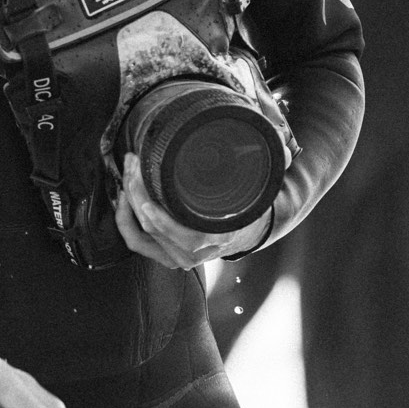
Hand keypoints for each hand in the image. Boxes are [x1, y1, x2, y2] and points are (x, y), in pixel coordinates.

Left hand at [115, 152, 269, 270]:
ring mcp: (176, 258)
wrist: (241, 231)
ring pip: (140, 231)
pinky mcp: (163, 255)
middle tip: (133, 159)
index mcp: (215, 238)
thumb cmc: (244, 206)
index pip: (175, 227)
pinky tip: (123, 195)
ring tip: (128, 170)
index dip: (154, 203)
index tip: (145, 175)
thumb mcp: (258, 187)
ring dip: (128, 200)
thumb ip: (271, 166)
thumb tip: (285, 149)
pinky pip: (136, 241)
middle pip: (152, 224)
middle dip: (137, 188)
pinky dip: (125, 219)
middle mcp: (193, 254)